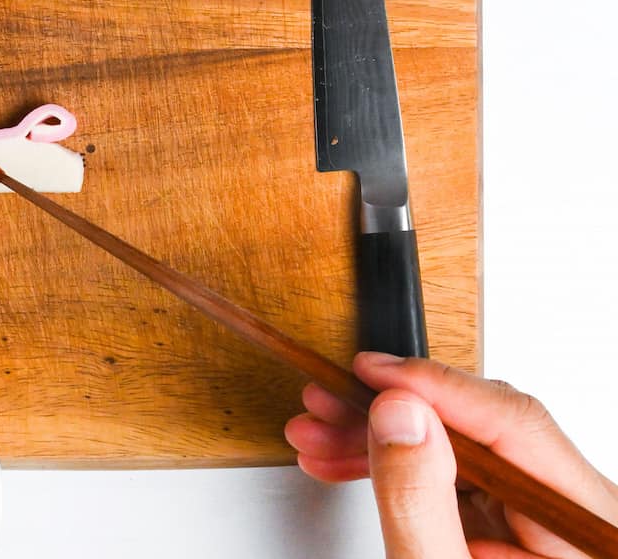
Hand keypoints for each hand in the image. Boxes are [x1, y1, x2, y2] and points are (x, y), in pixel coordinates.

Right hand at [285, 352, 617, 557]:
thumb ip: (420, 502)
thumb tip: (401, 417)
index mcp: (592, 536)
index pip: (515, 427)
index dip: (433, 387)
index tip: (372, 372)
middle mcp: (580, 524)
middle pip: (484, 432)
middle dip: (391, 414)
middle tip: (326, 405)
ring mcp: (548, 530)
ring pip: (461, 451)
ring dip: (383, 439)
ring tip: (319, 436)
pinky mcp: (515, 537)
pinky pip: (455, 480)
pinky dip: (398, 469)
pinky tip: (347, 462)